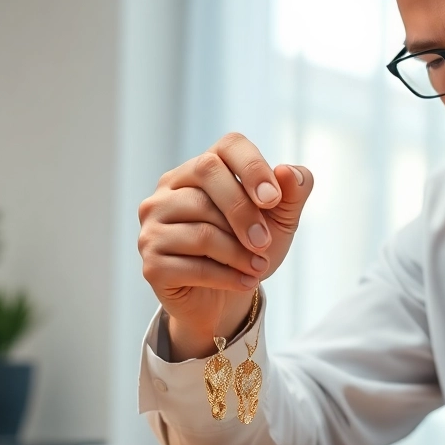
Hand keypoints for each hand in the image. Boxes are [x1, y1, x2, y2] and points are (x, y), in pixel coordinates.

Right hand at [137, 133, 313, 360]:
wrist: (226, 298)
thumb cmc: (250, 246)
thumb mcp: (281, 218)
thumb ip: (292, 192)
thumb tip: (288, 171)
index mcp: (201, 168)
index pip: (227, 146)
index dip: (253, 167)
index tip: (273, 199)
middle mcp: (169, 189)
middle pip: (207, 176)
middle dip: (244, 212)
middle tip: (266, 243)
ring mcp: (153, 225)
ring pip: (201, 228)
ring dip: (238, 253)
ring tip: (260, 267)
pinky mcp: (152, 263)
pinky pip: (192, 266)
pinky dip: (226, 276)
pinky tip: (245, 282)